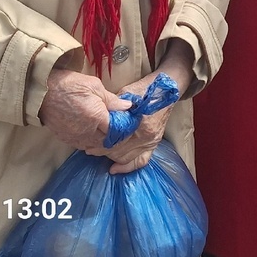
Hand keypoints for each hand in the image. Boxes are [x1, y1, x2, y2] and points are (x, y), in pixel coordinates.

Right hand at [39, 68, 130, 151]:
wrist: (43, 92)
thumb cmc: (69, 85)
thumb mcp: (94, 86)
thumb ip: (112, 100)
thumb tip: (128, 107)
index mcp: (97, 117)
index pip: (117, 130)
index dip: (124, 128)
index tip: (128, 122)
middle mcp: (87, 132)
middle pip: (107, 141)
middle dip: (115, 135)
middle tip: (118, 125)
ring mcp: (75, 138)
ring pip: (95, 146)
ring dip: (102, 140)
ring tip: (105, 129)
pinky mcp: (66, 139)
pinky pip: (82, 145)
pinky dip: (90, 142)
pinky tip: (92, 132)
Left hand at [102, 41, 194, 173]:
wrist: (167, 88)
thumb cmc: (146, 88)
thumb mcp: (127, 93)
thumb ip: (114, 107)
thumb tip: (99, 119)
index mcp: (140, 123)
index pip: (116, 140)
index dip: (101, 143)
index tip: (89, 143)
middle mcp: (147, 136)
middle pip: (119, 151)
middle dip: (103, 151)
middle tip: (89, 149)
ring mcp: (152, 141)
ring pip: (127, 158)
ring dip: (112, 157)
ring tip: (99, 153)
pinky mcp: (155, 143)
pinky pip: (141, 160)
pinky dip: (128, 166)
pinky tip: (115, 168)